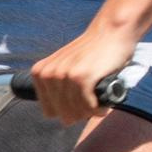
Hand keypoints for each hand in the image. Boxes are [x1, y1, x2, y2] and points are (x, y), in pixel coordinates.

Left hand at [26, 24, 145, 124]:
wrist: (111, 31)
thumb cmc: (92, 52)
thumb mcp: (65, 66)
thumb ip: (57, 86)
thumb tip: (64, 119)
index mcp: (40, 73)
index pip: (50, 112)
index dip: (67, 111)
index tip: (80, 102)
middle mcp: (49, 74)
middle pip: (64, 115)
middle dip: (81, 113)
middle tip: (93, 103)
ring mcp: (64, 75)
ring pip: (77, 112)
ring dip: (92, 111)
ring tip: (99, 102)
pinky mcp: (81, 77)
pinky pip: (89, 107)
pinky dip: (99, 109)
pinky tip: (103, 104)